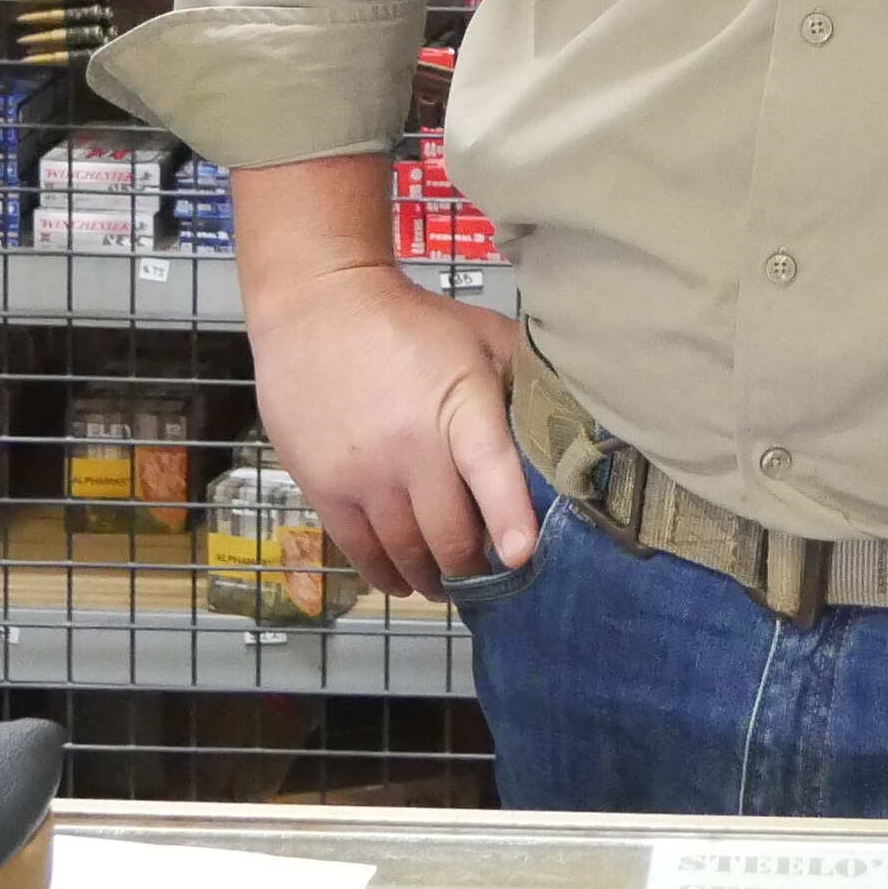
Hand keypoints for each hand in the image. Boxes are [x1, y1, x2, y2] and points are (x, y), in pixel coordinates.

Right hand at [235, 154, 537, 597]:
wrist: (318, 304)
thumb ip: (524, 375)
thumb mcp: (480, 334)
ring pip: (403, 551)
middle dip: (473, 568)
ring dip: (429, 578)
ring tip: (444, 584)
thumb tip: (569, 415)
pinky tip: (399, 580)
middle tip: (487, 577)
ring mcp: (364, 472)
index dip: (509, 517)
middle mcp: (411, 447)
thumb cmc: (410, 321)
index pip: (489, 468)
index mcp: (461, 405)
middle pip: (448, 534)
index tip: (522, 555)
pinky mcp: (324, 486)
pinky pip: (358, 550)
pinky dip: (383, 574)